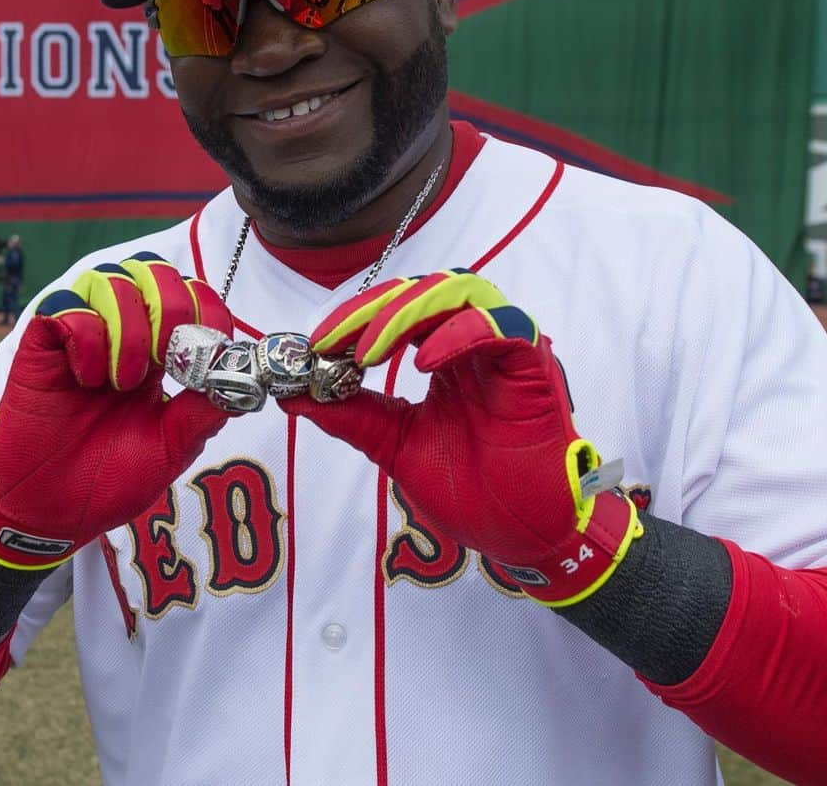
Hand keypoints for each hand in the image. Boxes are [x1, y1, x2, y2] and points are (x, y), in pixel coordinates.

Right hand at [0, 253, 234, 570]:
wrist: (50, 514)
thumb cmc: (109, 479)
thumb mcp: (171, 448)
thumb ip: (204, 412)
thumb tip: (245, 381)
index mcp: (159, 350)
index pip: (191, 293)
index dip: (208, 308)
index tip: (212, 350)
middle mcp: (122, 331)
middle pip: (155, 270)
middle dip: (173, 306)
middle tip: (167, 359)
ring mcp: (81, 334)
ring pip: (113, 279)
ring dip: (129, 329)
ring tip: (123, 382)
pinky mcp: (41, 344)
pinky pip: (66, 305)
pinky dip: (86, 336)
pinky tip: (87, 377)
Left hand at [284, 270, 640, 605]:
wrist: (522, 535)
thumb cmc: (471, 491)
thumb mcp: (395, 445)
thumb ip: (350, 414)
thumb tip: (291, 395)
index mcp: (444, 354)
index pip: (397, 309)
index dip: (354, 317)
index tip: (315, 343)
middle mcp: (474, 342)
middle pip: (423, 291)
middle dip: (371, 309)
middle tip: (333, 341)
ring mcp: (506, 349)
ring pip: (460, 293)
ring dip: (407, 313)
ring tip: (369, 350)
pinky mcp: (535, 364)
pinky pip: (502, 328)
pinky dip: (459, 333)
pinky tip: (424, 359)